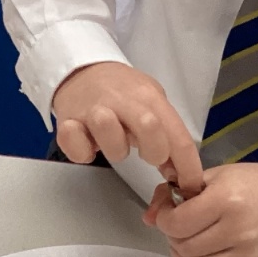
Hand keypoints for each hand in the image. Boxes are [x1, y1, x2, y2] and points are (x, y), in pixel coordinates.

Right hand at [51, 62, 204, 193]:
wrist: (81, 70)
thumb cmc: (121, 92)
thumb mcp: (150, 103)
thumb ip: (166, 135)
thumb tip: (177, 171)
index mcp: (148, 97)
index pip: (177, 135)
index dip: (188, 166)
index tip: (190, 186)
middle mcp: (122, 100)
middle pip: (149, 127)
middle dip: (155, 152)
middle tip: (149, 158)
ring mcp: (93, 110)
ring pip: (110, 133)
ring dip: (115, 149)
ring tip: (112, 143)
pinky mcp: (67, 122)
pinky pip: (75, 146)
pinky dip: (82, 152)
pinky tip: (87, 144)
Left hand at [144, 163, 257, 256]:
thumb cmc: (257, 185)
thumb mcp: (216, 176)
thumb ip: (177, 192)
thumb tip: (148, 217)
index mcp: (227, 200)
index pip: (176, 223)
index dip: (164, 218)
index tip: (169, 212)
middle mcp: (238, 231)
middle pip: (182, 247)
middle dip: (172, 237)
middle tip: (181, 226)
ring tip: (189, 242)